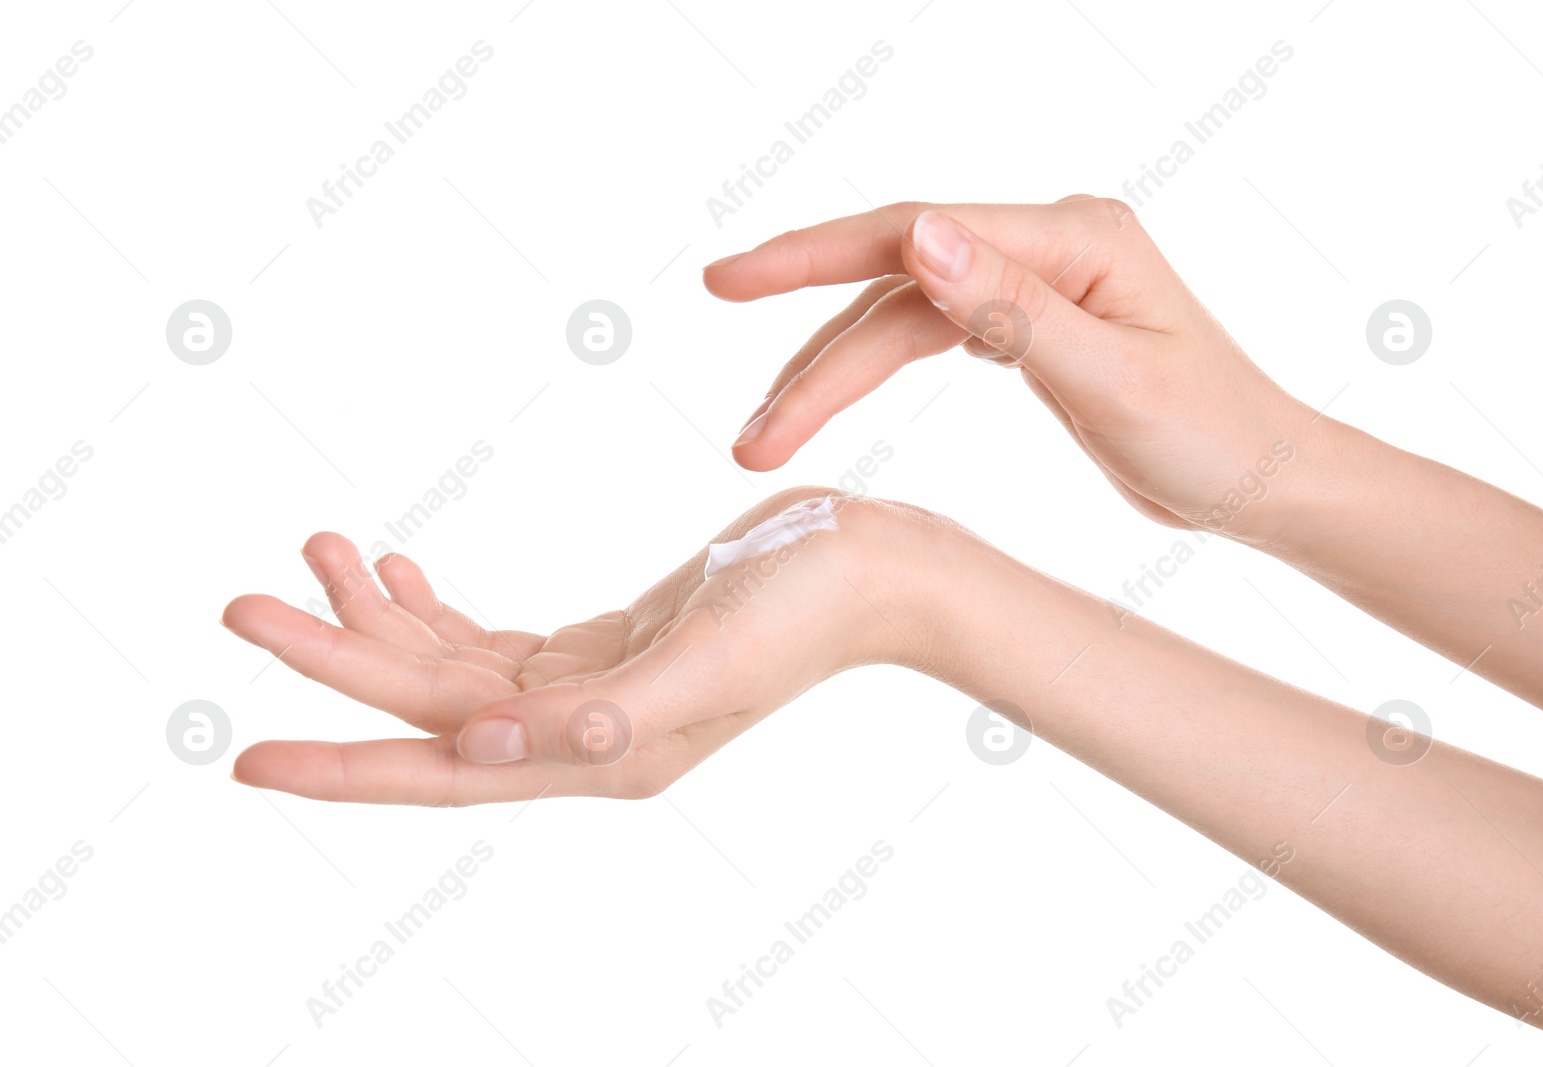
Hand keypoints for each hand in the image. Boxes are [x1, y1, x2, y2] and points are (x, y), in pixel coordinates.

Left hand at [222, 489, 919, 804]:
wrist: (875, 565)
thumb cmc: (808, 607)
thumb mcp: (705, 660)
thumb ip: (596, 718)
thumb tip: (474, 750)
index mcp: (602, 754)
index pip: (445, 767)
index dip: (346, 765)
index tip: (245, 752)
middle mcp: (585, 735)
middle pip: (429, 708)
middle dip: (335, 658)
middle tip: (241, 605)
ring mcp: (592, 691)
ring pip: (453, 668)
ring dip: (379, 617)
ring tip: (315, 550)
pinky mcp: (605, 645)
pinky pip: (492, 640)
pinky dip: (436, 606)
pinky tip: (395, 569)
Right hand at [705, 197, 1316, 540]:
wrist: (1261, 481)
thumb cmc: (1214, 435)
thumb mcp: (1114, 378)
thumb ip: (1013, 309)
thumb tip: (919, 237)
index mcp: (1071, 238)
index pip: (915, 233)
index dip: (814, 256)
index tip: (732, 283)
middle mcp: (1045, 245)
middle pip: (892, 273)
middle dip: (802, 326)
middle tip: (718, 348)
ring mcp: (1033, 283)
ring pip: (899, 315)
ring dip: (827, 371)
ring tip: (760, 434)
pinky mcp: (1025, 326)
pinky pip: (925, 336)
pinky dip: (869, 368)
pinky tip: (827, 395)